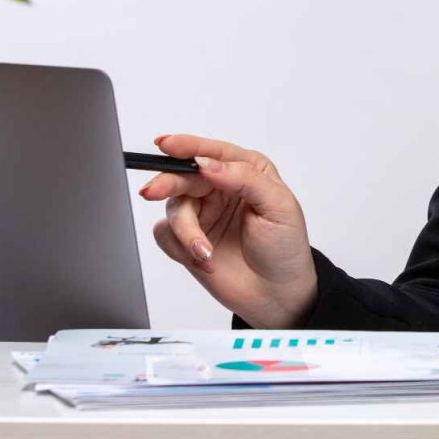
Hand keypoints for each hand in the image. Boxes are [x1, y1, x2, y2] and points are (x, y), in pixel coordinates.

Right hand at [140, 134, 317, 328]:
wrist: (276, 293)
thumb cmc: (285, 246)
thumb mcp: (278, 206)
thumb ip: (245, 179)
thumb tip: (209, 164)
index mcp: (247, 170)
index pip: (213, 153)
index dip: (188, 146)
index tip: (167, 145)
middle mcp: (221, 187)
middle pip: (184, 175)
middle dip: (168, 183)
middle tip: (154, 191)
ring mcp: (203, 213)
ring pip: (174, 207)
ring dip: (186, 231)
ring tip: (205, 251)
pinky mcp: (187, 239)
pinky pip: (165, 234)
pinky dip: (180, 247)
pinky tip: (204, 259)